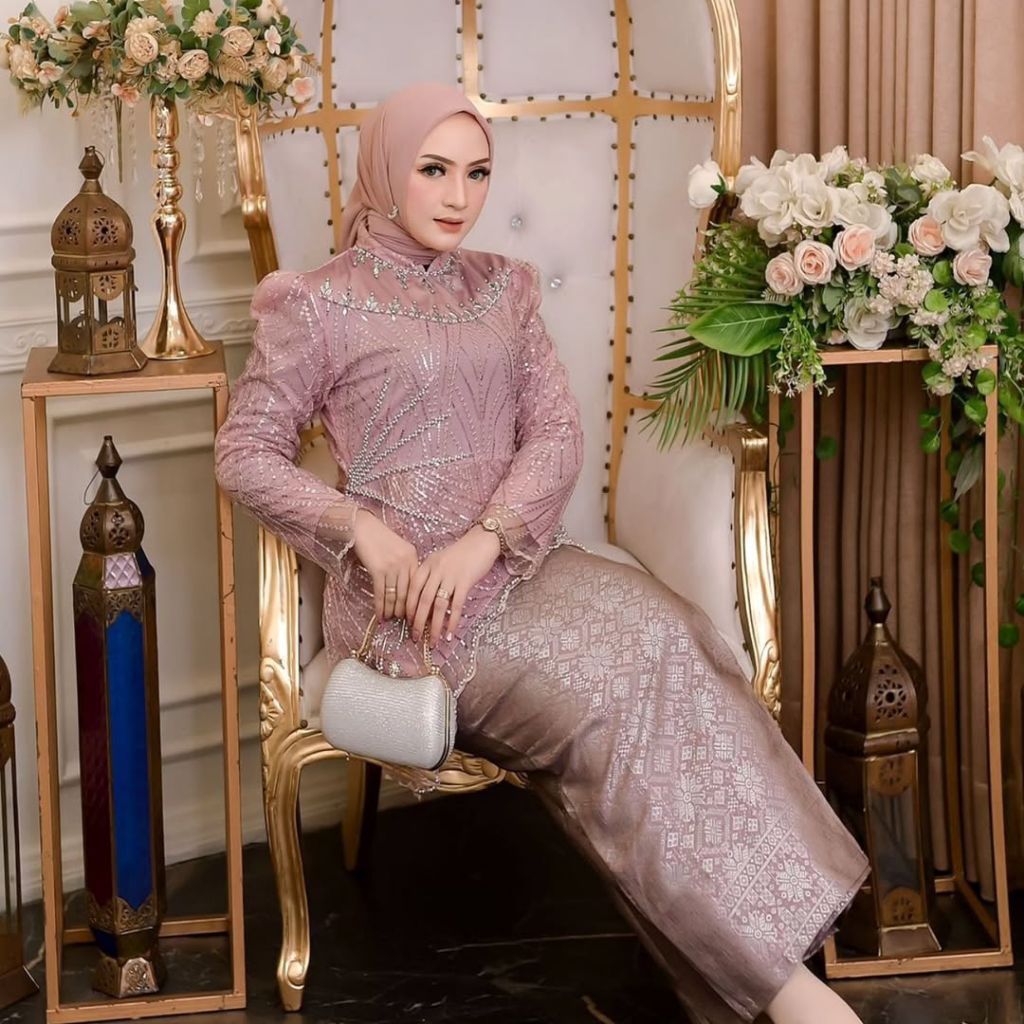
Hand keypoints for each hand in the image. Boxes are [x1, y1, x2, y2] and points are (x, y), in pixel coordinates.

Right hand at [351, 509, 419, 620]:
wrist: (362, 527)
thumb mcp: (398, 549)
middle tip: (404, 622)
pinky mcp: (378, 569)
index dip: (417, 602)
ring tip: (390, 619)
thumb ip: (405, 565)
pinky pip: (381, 593)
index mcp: (413, 557)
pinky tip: (380, 615)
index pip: (417, 585)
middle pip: (408, 592)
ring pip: (395, 595)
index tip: (415, 613)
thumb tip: (406, 589)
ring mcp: (392, 566)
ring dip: (392, 610)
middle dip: (406, 610)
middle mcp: (405, 562)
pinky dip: (380, 606)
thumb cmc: (379, 538)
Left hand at [406, 526, 500, 647]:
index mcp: (427, 565)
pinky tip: (450, 633)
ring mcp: (451, 576)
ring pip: (439, 605)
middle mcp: (436, 570)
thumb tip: (425, 605)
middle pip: (423, 600)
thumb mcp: (440, 561)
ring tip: (432, 640)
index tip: (408, 622)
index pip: (412, 589)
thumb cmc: (460, 553)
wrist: (481, 542)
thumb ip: (431, 577)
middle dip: (418, 622)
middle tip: (416, 637)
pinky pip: (456, 605)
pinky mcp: (465, 581)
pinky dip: (452, 621)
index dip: (409, 607)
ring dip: (435, 626)